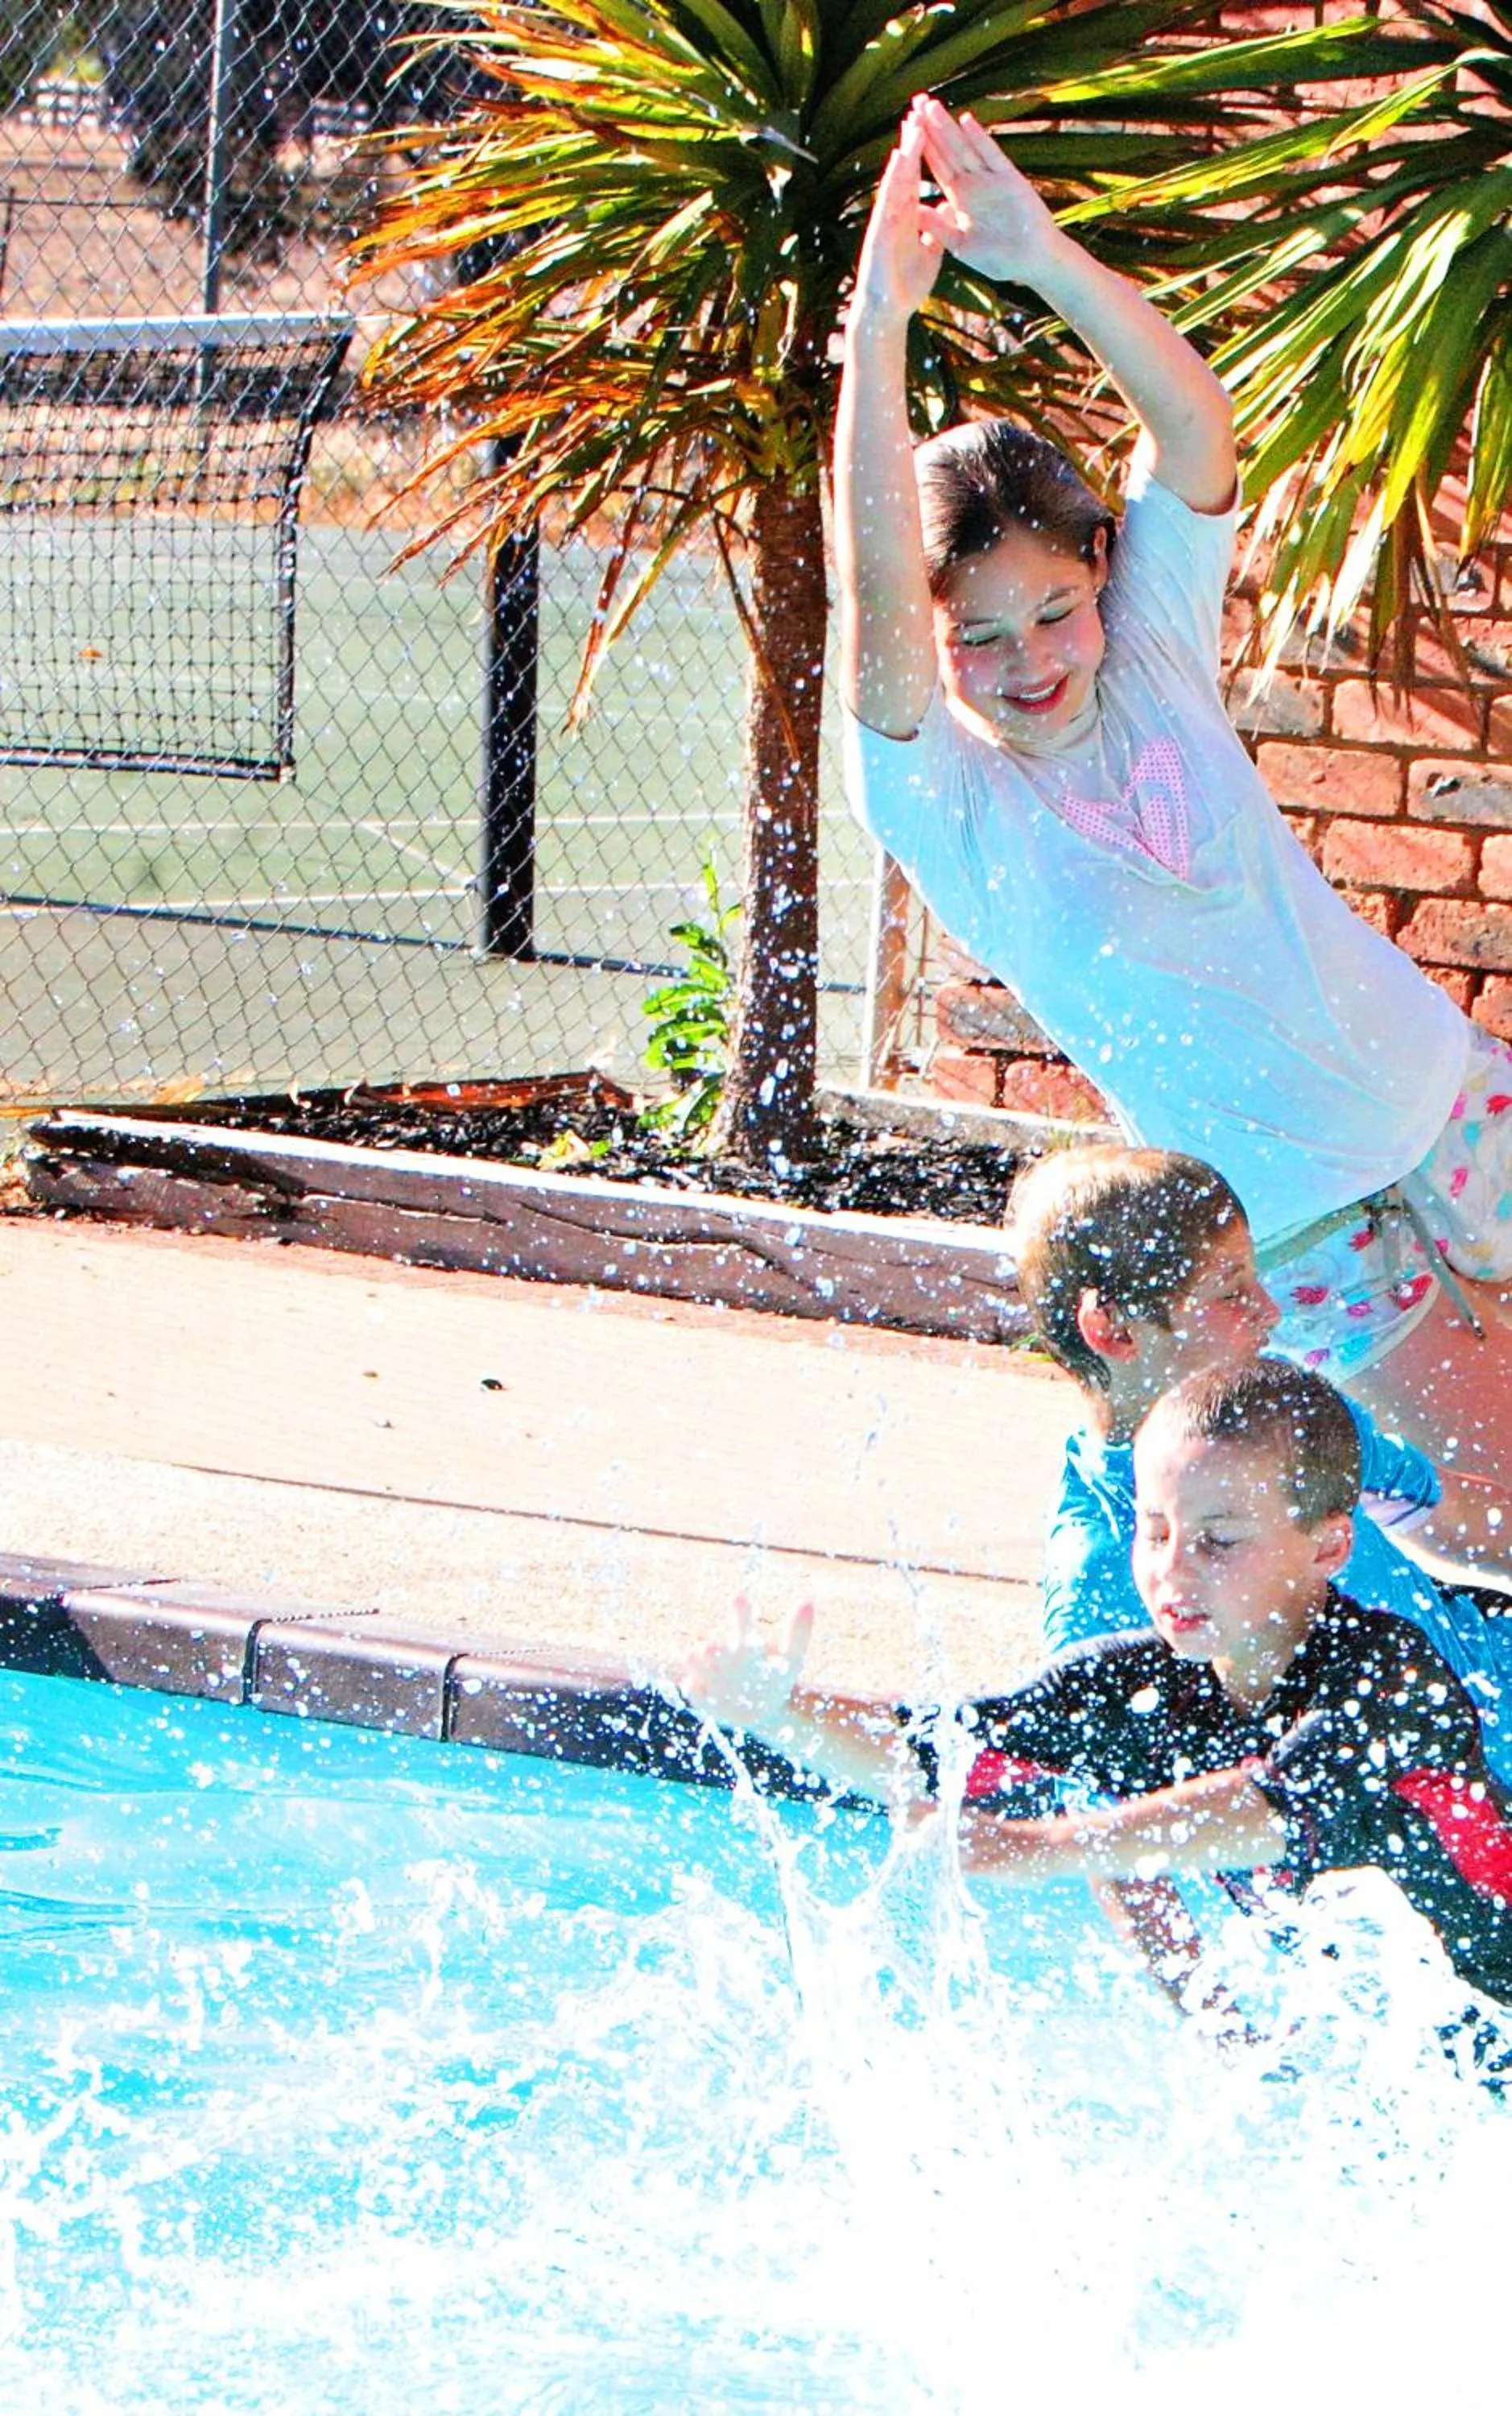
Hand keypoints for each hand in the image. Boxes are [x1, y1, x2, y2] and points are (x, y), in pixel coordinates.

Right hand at [676, 1596, 813, 1736]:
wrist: (766, 1711)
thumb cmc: (777, 1679)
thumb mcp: (792, 1659)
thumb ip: (799, 1632)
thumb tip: (808, 1601)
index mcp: (745, 1644)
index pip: (742, 1622)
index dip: (740, 1611)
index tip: (740, 1597)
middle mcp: (724, 1656)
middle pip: (712, 1646)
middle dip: (712, 1648)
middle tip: (715, 1648)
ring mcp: (711, 1675)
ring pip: (693, 1660)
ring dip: (696, 1662)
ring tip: (701, 1661)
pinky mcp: (703, 1696)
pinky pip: (692, 1690)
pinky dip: (694, 1688)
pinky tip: (701, 1688)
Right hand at [849, 113, 946, 332]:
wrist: (888, 311)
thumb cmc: (905, 286)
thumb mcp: (930, 254)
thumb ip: (938, 231)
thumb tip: (949, 210)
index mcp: (909, 218)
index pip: (917, 179)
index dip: (924, 155)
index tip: (930, 129)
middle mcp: (896, 215)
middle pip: (906, 172)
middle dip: (912, 143)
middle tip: (918, 111)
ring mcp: (886, 222)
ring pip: (897, 181)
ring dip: (903, 154)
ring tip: (910, 126)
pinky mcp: (880, 233)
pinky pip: (889, 203)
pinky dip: (894, 181)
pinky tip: (898, 161)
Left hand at [914, 97, 1065, 289]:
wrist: (1033, 263)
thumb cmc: (999, 259)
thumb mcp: (961, 245)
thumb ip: (938, 228)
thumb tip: (912, 212)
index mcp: (960, 198)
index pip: (937, 167)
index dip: (922, 147)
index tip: (906, 127)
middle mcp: (974, 184)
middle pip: (948, 151)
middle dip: (931, 128)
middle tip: (915, 102)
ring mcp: (991, 179)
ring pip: (965, 148)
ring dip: (949, 128)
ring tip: (932, 106)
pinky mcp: (1010, 179)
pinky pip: (992, 156)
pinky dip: (980, 139)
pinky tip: (967, 122)